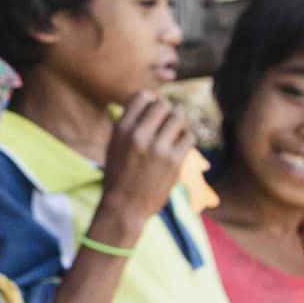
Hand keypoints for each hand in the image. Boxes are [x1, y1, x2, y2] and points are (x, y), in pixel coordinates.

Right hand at [98, 91, 195, 239]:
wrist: (125, 206)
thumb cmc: (119, 175)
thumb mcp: (114, 145)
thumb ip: (129, 124)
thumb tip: (150, 100)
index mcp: (122, 129)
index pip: (142, 96)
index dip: (152, 100)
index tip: (154, 110)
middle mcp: (139, 135)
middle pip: (163, 105)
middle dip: (168, 111)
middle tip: (168, 122)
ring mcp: (158, 148)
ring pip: (179, 118)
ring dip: (180, 123)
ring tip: (176, 132)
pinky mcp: (174, 160)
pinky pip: (189, 137)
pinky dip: (187, 139)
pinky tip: (180, 147)